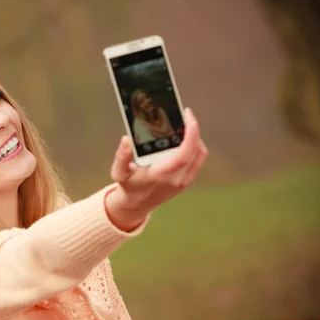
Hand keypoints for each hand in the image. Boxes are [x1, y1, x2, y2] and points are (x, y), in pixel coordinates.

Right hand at [105, 108, 208, 231]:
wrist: (137, 204)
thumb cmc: (128, 185)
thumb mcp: (119, 172)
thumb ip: (121, 156)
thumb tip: (127, 139)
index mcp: (162, 175)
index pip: (185, 153)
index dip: (191, 133)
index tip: (187, 115)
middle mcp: (177, 179)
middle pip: (197, 150)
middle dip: (193, 130)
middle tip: (184, 115)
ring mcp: (185, 181)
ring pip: (200, 154)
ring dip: (195, 138)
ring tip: (183, 125)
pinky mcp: (188, 180)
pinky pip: (198, 159)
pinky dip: (195, 146)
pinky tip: (183, 138)